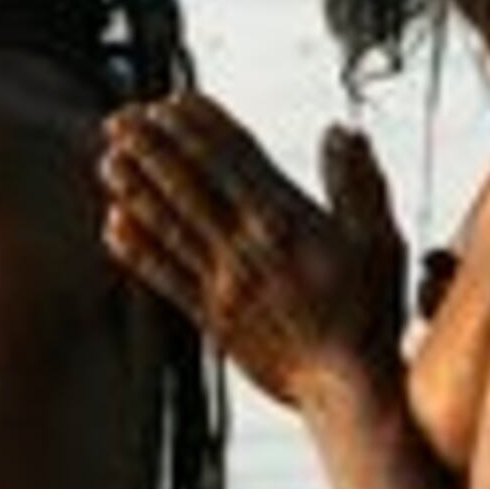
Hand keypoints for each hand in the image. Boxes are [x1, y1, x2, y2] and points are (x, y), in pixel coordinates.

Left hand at [102, 93, 404, 408]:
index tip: (171, 101)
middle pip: (189, 184)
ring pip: (169, 224)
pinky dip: (137, 250)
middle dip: (152, 146)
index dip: (198, 125)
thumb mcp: (381, 239)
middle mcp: (245, 246)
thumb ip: (358, 183)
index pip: (232, 158)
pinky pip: (165, 277)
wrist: (347, 387)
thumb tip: (341, 133)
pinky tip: (114, 227)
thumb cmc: (370, 312)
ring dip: (135, 189)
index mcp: (285, 219)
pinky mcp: (211, 318)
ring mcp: (223, 282)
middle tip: (120, 118)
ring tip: (108, 161)